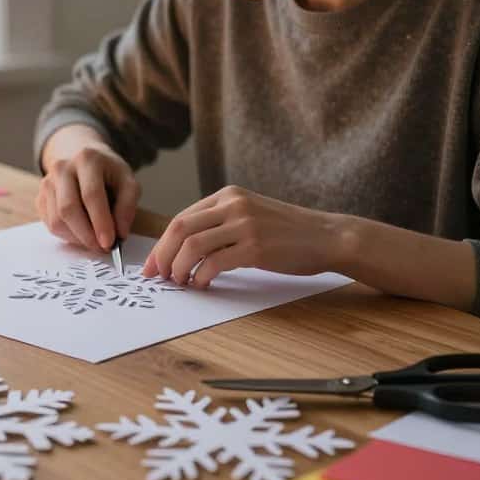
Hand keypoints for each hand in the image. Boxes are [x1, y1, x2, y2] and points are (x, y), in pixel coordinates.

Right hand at [37, 129, 140, 250]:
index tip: (109, 242)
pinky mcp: (40, 197)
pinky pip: (51, 224)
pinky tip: (82, 232)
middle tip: (102, 248)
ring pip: (57, 220)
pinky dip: (68, 235)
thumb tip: (119, 233)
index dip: (100, 221)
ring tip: (95, 240)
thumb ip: (127, 206)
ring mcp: (47, 183)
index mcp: (87, 159)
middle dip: (86, 235)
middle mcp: (62, 168)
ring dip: (78, 238)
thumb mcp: (128, 182)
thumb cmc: (108, 173)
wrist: (83, 160)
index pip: (91, 194)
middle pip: (68, 209)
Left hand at [141, 185, 342, 287]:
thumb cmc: (287, 231)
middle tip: (158, 277)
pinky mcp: (256, 247)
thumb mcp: (250, 214)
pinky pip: (215, 263)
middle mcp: (233, 205)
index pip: (182, 218)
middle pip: (180, 230)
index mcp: (228, 195)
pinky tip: (203, 284)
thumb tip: (182, 249)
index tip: (153, 265)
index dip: (161, 244)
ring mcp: (245, 225)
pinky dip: (201, 277)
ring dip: (179, 269)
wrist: (326, 236)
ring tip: (181, 283)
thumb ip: (220, 222)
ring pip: (193, 246)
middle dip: (162, 256)